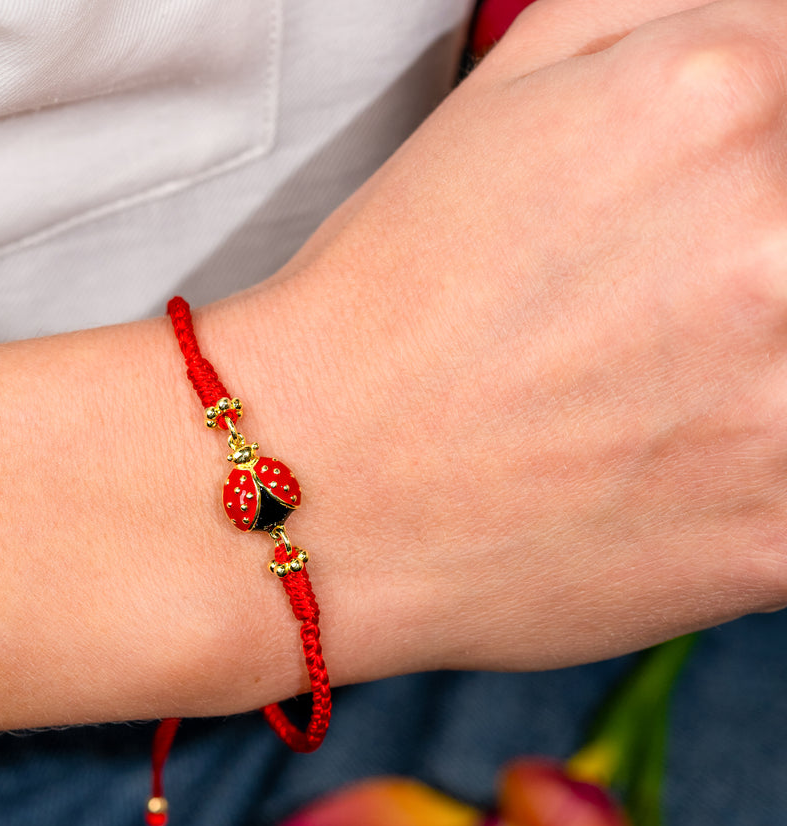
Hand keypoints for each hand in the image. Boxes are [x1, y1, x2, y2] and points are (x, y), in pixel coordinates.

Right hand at [215, 0, 786, 674]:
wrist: (320, 483)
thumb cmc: (391, 303)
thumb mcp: (507, 90)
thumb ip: (672, 16)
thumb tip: (772, 39)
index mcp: (718, 99)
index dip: (758, 166)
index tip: (704, 223)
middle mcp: (779, 239)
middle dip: (755, 267)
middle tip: (660, 321)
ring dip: (761, 379)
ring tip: (658, 404)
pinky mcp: (779, 539)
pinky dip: (758, 478)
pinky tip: (672, 479)